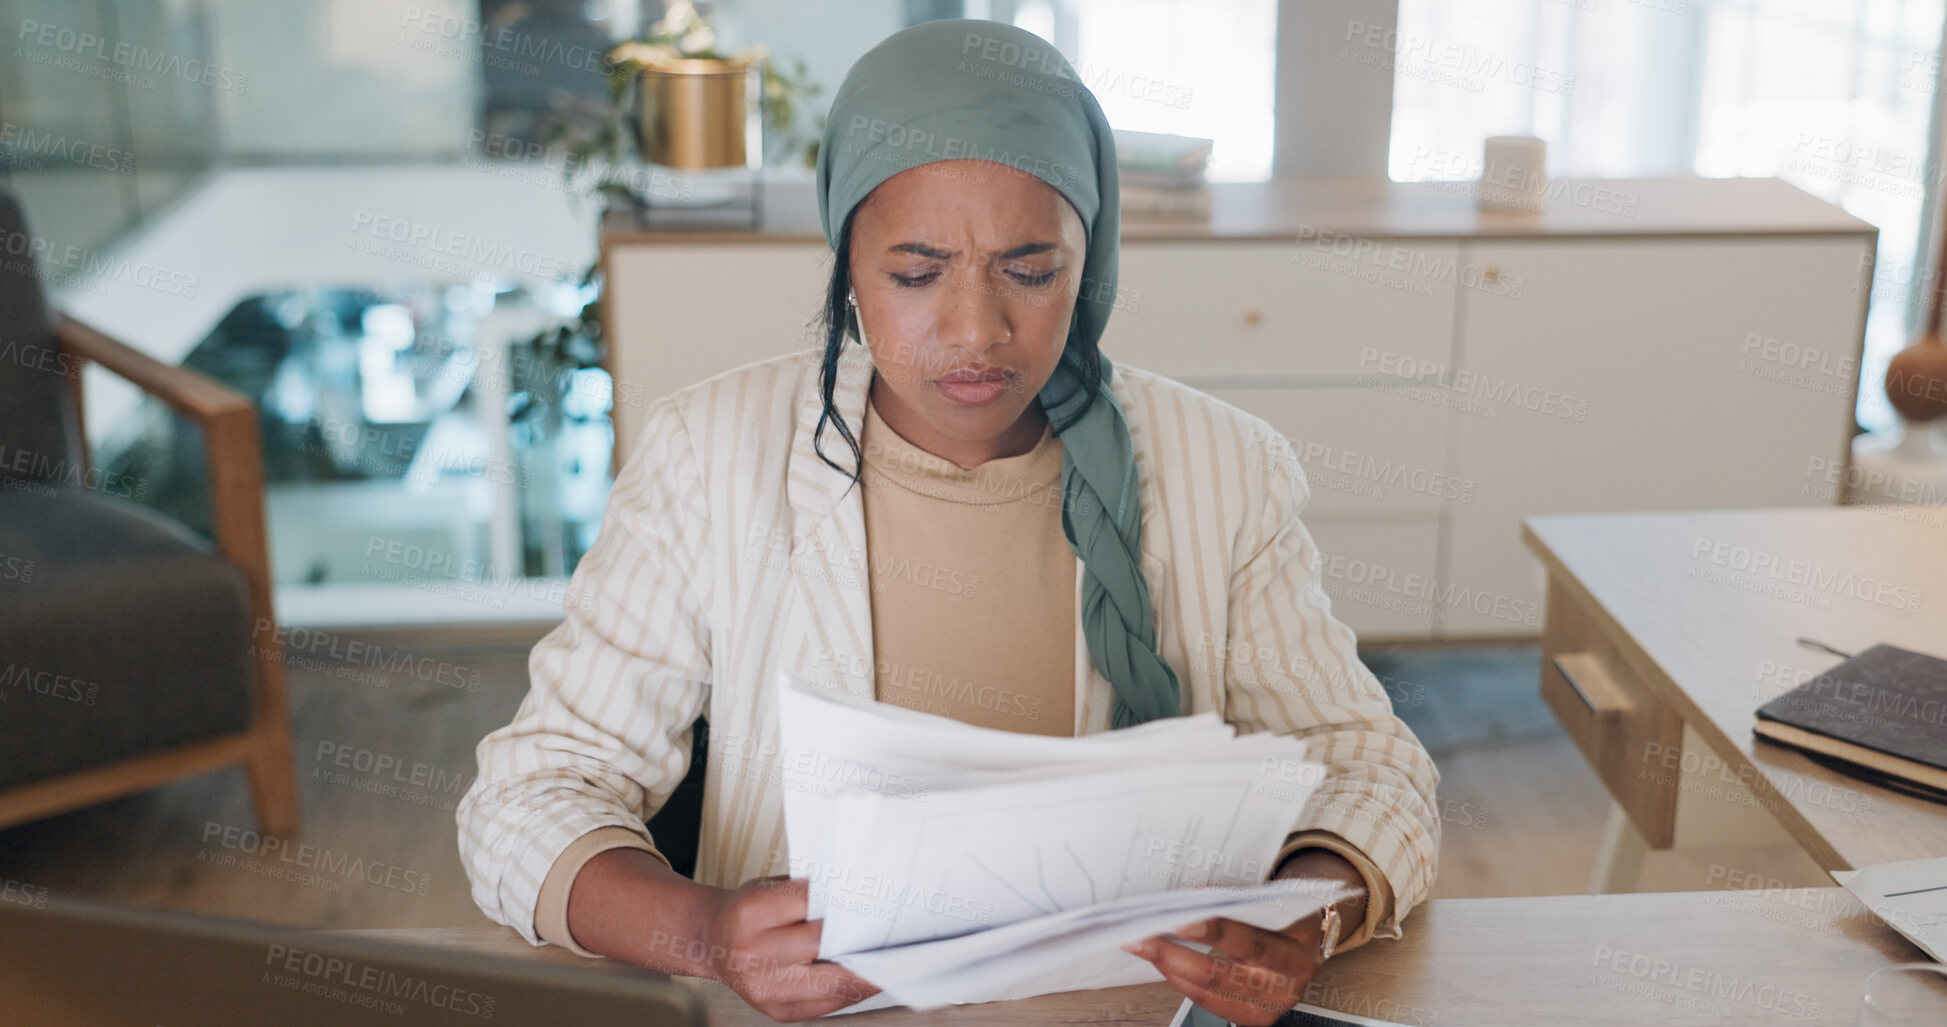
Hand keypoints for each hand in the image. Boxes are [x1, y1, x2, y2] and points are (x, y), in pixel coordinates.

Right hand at [697, 875, 880, 1021]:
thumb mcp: (769, 886)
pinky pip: (827, 1006)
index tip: (874, 899)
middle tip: (891, 928)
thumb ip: (807, 892)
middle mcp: (753, 952)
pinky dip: (853, 991)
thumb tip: (859, 900)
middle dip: (861, 937)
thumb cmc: (745, 911)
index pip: (811, 903)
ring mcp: (764, 987)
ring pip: (833, 984)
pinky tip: (867, 978)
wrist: (711, 942)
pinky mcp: (776, 1010)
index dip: (846, 902)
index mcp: (750, 912)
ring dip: (867, 972)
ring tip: (891, 959)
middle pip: (824, 945)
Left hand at [1120, 850, 1366, 1025]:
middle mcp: (1287, 984)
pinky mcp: (1255, 1019)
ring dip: (1170, 967)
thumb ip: (1239, 901)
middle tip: (1140, 937)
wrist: (1310, 945)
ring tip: (1142, 946)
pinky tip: (1164, 963)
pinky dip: (1182, 981)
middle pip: (1221, 974)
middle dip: (1174, 955)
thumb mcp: (1275, 900)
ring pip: (1209, 992)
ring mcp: (1271, 1006)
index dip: (1216, 932)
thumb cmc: (1286, 915)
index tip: (1180, 920)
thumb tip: (1185, 897)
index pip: (1252, 942)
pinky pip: (1210, 1003)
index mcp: (1297, 949)